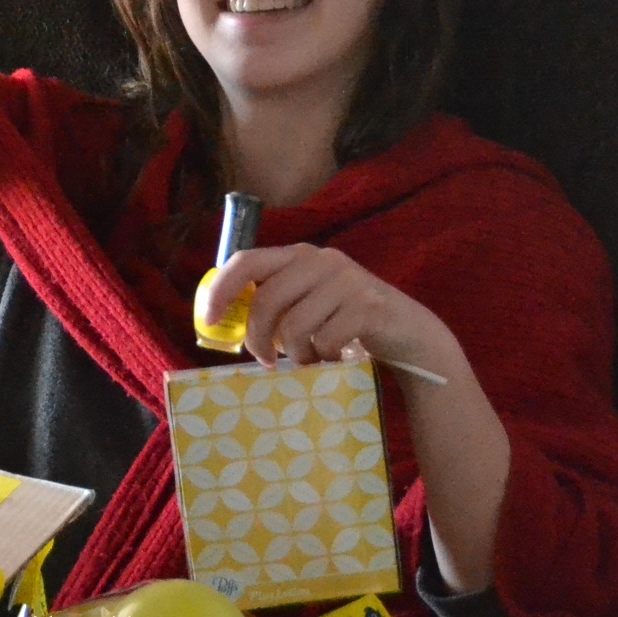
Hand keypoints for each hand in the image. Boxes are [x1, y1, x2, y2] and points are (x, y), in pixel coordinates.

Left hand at [201, 243, 458, 372]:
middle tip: (265, 360)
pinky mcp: (367, 305)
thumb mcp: (308, 304)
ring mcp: (346, 280)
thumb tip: (227, 323)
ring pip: (294, 325)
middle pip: (266, 300)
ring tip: (308, 359)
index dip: (222, 289)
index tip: (210, 320)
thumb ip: (275, 304)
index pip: (247, 260)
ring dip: (295, 354)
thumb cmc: (347, 322)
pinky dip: (323, 358)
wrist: (408, 332)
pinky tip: (335, 359)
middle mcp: (320, 260)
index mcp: (299, 255)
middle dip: (258, 338)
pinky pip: (324, 340)